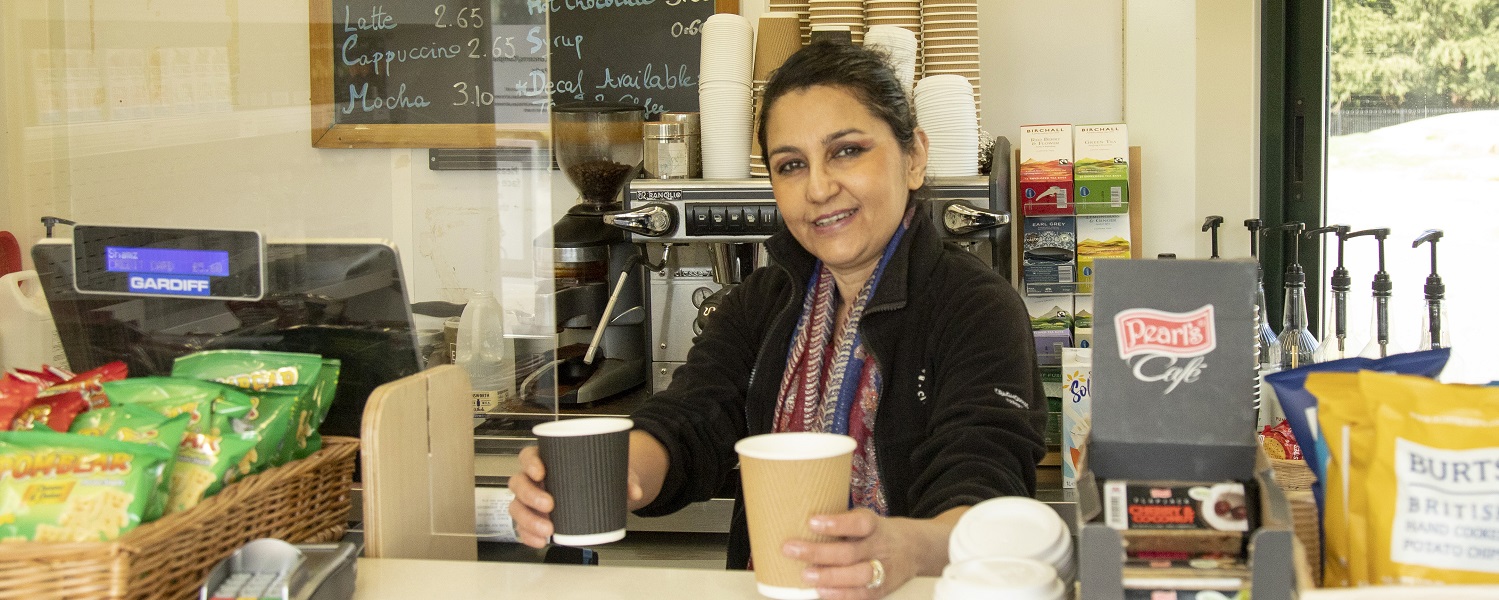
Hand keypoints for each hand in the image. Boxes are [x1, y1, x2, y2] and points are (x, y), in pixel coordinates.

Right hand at [507, 445, 646, 547]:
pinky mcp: (536, 519)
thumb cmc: (596, 474)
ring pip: (517, 507)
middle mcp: (535, 479)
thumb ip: (625, 478)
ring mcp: (532, 500)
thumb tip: (634, 491)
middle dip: (530, 495)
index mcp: (548, 459)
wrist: (600, 491)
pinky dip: (529, 536)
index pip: (529, 455)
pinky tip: (541, 541)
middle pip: (519, 483)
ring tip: (549, 529)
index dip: (530, 463)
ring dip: (528, 519)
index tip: (541, 471)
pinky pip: (523, 528)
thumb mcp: (612, 470)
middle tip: (550, 505)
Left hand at [783, 507, 962, 598]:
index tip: (811, 520)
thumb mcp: (864, 518)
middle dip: (818, 552)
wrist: (914, 549)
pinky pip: (861, 596)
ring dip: (829, 577)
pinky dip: (840, 596)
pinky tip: (821, 593)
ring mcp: (882, 570)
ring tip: (806, 576)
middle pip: (850, 552)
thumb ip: (839, 522)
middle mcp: (879, 547)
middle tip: (791, 549)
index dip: (836, 523)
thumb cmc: (875, 532)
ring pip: (857, 576)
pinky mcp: (881, 590)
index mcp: (874, 525)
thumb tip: (795, 517)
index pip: (858, 523)